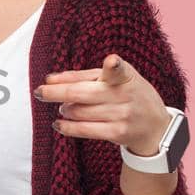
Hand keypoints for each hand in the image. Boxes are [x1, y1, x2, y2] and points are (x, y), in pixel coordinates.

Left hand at [33, 53, 171, 154]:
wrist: (155, 127)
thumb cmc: (128, 95)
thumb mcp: (114, 79)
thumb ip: (83, 76)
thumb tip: (50, 79)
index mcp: (125, 76)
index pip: (119, 70)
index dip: (114, 66)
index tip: (112, 61)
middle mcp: (124, 94)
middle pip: (81, 93)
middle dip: (55, 92)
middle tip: (40, 91)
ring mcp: (122, 115)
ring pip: (78, 112)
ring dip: (64, 109)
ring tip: (63, 108)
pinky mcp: (118, 133)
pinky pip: (84, 130)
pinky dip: (67, 127)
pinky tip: (59, 123)